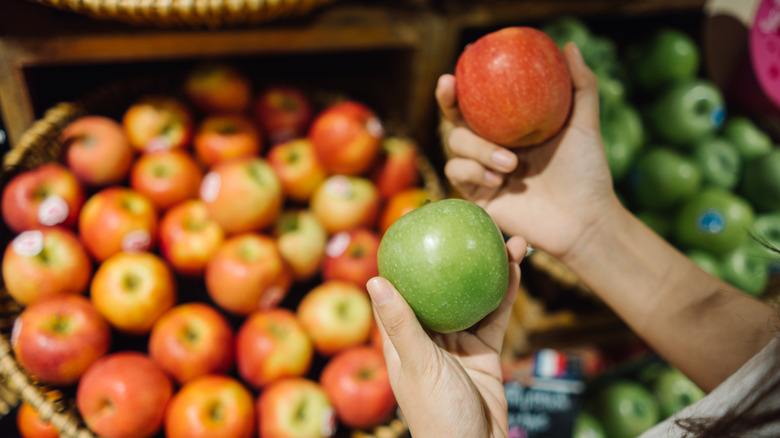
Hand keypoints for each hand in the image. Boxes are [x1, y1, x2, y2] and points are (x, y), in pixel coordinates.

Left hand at [366, 236, 525, 437]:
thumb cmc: (437, 414)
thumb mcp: (417, 365)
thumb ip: (401, 324)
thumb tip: (374, 278)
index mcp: (402, 339)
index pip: (400, 291)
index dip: (407, 260)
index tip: (418, 226)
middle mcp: (428, 336)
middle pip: (441, 288)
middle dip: (456, 259)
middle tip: (473, 227)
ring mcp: (457, 344)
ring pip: (472, 298)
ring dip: (488, 270)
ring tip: (506, 240)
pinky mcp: (484, 353)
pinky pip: (494, 317)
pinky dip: (504, 294)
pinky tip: (515, 269)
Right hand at [440, 42, 618, 260]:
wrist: (584, 220)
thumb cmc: (587, 173)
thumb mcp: (584, 125)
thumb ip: (581, 86)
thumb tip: (570, 45)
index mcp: (510, 127)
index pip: (478, 102)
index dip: (462, 84)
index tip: (458, 66)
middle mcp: (492, 146)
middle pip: (456, 120)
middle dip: (447, 102)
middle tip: (450, 88)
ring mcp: (482, 171)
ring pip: (455, 146)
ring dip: (478, 150)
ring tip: (510, 164)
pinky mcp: (478, 196)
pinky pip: (458, 173)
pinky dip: (474, 171)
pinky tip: (500, 180)